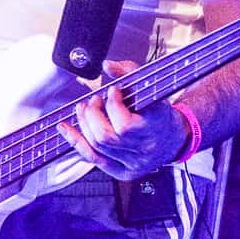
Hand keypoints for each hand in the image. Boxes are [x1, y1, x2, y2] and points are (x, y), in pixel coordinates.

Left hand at [58, 59, 188, 181]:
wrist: (173, 139)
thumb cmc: (159, 112)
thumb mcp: (151, 89)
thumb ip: (129, 73)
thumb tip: (107, 66)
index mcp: (155, 129)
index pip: (126, 125)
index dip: (113, 105)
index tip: (112, 90)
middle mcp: (144, 149)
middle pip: (105, 137)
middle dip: (93, 115)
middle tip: (94, 100)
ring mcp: (133, 164)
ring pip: (97, 147)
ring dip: (84, 124)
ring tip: (85, 109)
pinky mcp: (123, 172)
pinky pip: (94, 159)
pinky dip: (76, 142)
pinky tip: (66, 129)